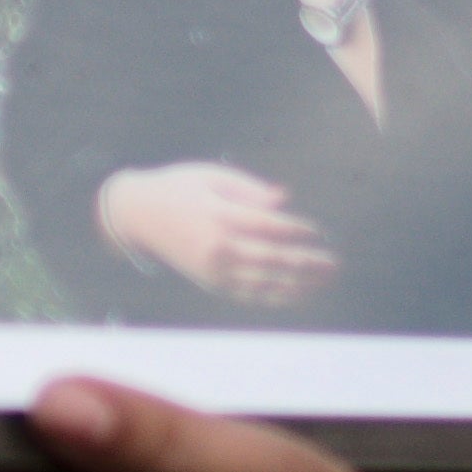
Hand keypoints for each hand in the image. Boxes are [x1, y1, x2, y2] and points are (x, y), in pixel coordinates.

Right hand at [92, 160, 333, 308]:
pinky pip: (249, 294)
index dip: (297, 230)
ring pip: (265, 282)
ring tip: (325, 280)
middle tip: (334, 263)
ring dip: (300, 284)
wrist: (137, 215)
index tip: (318, 231)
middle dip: (307, 263)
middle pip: (272, 259)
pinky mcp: (211, 283)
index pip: (268, 227)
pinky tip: (298, 294)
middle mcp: (218, 248)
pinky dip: (276, 296)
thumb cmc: (178, 187)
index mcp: (219, 216)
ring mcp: (214, 270)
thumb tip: (284, 198)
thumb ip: (249, 189)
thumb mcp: (212, 176)